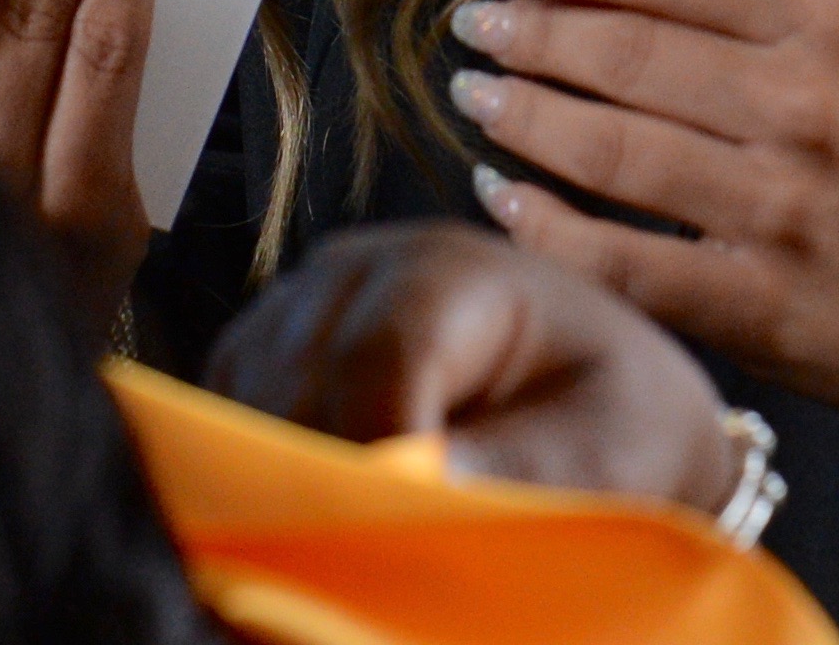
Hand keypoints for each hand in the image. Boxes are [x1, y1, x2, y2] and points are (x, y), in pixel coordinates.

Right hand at [207, 221, 741, 508]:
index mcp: (456, 270)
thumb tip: (427, 484)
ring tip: (341, 556)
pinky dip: (250, 477)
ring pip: (243, 403)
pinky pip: (221, 418)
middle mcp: (360, 267)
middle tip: (365, 571)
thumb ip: (526, 464)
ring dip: (281, 487)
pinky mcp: (267, 351)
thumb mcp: (611, 448)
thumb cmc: (617, 420)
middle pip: (296, 382)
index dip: (373, 454)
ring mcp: (303, 303)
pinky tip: (305, 526)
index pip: (378, 357)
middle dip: (325, 486)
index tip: (391, 539)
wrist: (601, 398)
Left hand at [438, 0, 838, 418]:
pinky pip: (619, 259)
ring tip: (476, 92)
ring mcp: (779, 207)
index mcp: (829, 15)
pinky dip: (544, 225)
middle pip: (622, 48)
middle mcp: (805, 101)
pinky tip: (502, 194)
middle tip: (470, 20)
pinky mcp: (757, 303)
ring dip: (520, 115)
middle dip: (524, 27)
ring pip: (609, 148)